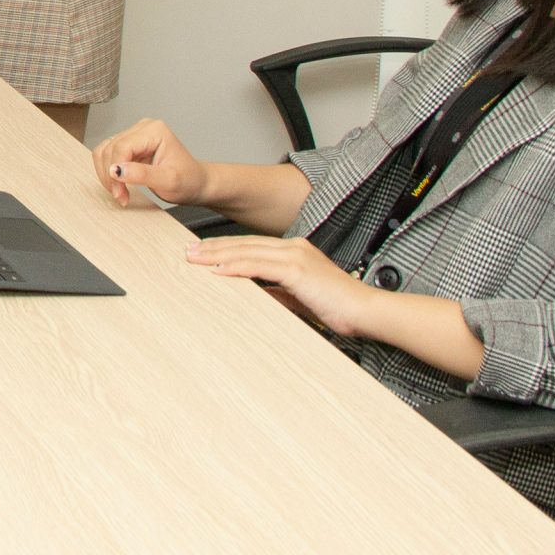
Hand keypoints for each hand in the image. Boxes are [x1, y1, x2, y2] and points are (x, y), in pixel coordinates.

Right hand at [91, 117, 211, 207]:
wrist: (196, 184)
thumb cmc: (188, 181)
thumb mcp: (169, 181)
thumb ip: (142, 174)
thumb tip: (116, 170)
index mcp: (154, 131)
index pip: (122, 147)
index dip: (115, 170)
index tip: (119, 193)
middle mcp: (143, 128)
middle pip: (111, 148)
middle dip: (111, 175)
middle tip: (120, 196)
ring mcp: (135, 136)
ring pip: (105, 151)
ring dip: (107, 174)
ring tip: (120, 192)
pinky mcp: (130, 146)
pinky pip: (108, 155)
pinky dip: (108, 172)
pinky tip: (119, 185)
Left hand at [184, 235, 374, 333]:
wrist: (366, 311)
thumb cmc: (339, 307)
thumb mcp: (300, 298)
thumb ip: (278, 292)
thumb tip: (256, 293)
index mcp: (295, 251)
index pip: (252, 245)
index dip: (226, 248)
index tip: (204, 252)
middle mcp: (293, 247)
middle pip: (244, 244)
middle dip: (214, 247)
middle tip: (188, 251)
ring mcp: (295, 255)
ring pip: (246, 251)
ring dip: (217, 254)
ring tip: (195, 258)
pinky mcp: (297, 269)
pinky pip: (258, 265)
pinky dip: (235, 266)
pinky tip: (218, 269)